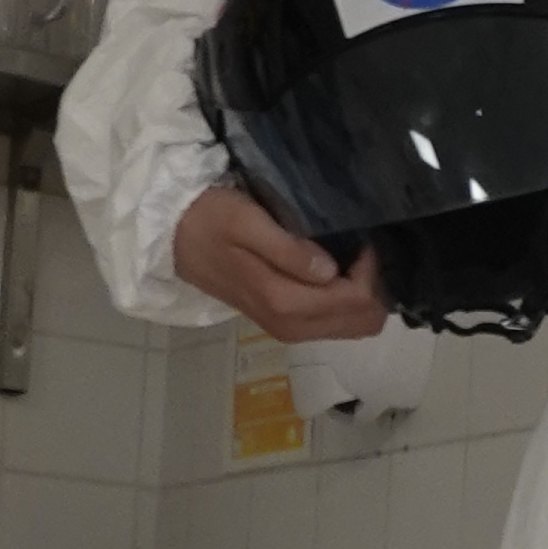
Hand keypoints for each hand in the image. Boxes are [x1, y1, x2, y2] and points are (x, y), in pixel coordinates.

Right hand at [172, 185, 386, 341]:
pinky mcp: (285, 321)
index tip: (364, 238)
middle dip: (374, 286)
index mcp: (284, 303)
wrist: (173, 237)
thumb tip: (330, 272)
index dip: (371, 270)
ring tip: (355, 254)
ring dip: (363, 294)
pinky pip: (334, 322)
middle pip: (362, 322)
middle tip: (364, 248)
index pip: (356, 301)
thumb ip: (288, 250)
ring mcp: (288, 327)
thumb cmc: (211, 220)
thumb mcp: (247, 223)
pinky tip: (341, 268)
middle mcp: (291, 325)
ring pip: (351, 326)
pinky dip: (348, 300)